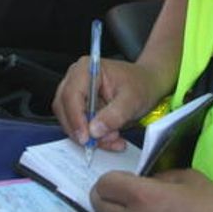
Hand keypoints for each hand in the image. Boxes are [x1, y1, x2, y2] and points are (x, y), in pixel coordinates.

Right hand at [52, 55, 168, 151]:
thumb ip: (114, 115)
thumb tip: (94, 130)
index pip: (71, 95)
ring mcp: (77, 93)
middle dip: (82, 130)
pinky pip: (79, 126)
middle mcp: (76, 79)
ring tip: (114, 139)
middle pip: (65, 108)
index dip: (76, 118)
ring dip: (89, 136)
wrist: (147, 84)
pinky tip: (111, 139)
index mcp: (87, 69)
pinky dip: (94, 137)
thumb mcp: (132, 99)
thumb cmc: (141, 84)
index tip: (86, 137)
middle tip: (101, 142)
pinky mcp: (81, 107)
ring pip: (70, 121)